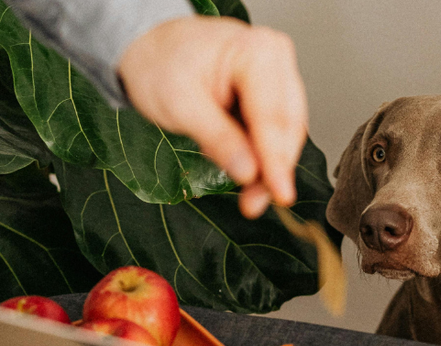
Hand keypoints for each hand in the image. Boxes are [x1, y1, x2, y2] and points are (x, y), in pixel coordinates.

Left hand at [119, 16, 307, 218]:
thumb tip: (249, 171)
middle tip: (255, 203)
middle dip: (274, 169)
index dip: (277, 162)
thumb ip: (217, 138)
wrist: (151, 48)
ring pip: (288, 132)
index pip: (273, 117)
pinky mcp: (273, 92)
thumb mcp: (179, 104)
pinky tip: (247, 169)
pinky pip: (278, 130)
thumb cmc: (160, 64)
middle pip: (287, 126)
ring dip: (271, 167)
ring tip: (250, 195)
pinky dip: (265, 155)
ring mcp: (278, 74)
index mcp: (257, 52)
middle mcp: (275, 58)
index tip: (279, 194)